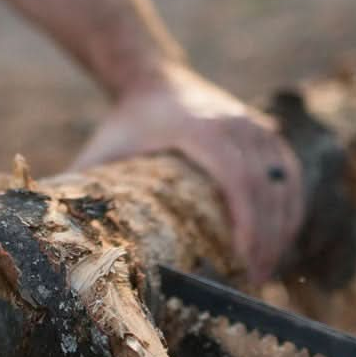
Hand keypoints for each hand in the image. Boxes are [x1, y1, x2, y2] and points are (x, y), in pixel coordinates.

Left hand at [73, 64, 304, 283]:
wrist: (152, 76)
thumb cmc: (126, 121)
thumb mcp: (104, 151)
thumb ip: (85, 190)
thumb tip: (64, 241)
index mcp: (201, 129)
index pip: (238, 179)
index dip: (248, 223)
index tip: (245, 262)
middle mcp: (236, 123)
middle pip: (267, 187)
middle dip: (267, 238)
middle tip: (255, 281)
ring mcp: (255, 125)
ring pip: (285, 182)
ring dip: (283, 228)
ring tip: (267, 269)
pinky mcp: (265, 132)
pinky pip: (290, 173)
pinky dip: (291, 207)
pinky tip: (284, 238)